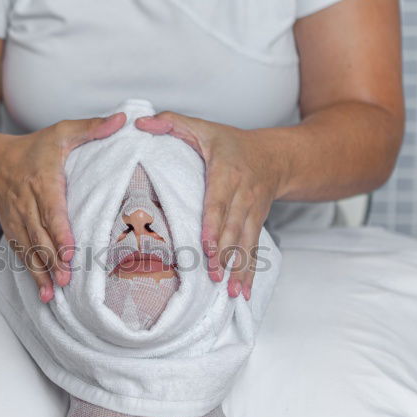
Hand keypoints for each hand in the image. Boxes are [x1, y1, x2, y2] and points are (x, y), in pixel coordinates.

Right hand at [0, 112, 126, 302]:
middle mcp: (26, 203)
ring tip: (55, 293)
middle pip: (40, 235)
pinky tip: (45, 293)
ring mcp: (17, 220)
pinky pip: (22, 255)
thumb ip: (92, 127)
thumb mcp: (62, 132)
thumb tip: (124, 120)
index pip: (51, 210)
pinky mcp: (13, 231)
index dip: (60, 232)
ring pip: (30, 249)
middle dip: (53, 259)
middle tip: (69, 279)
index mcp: (42, 180)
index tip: (72, 251)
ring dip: (42, 272)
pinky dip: (32, 275)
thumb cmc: (34, 148)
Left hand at [135, 111, 289, 300]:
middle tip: (211, 274)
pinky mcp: (257, 225)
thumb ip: (171, 123)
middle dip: (223, 253)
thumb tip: (140, 123)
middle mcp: (244, 194)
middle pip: (233, 227)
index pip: (219, 200)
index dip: (213, 223)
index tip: (206, 244)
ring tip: (228, 291)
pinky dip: (249, 273)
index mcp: (227, 172)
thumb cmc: (231, 143)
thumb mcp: (202, 127)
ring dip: (237, 268)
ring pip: (245, 243)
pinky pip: (254, 251)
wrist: (276, 157)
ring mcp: (253, 213)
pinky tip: (241, 293)